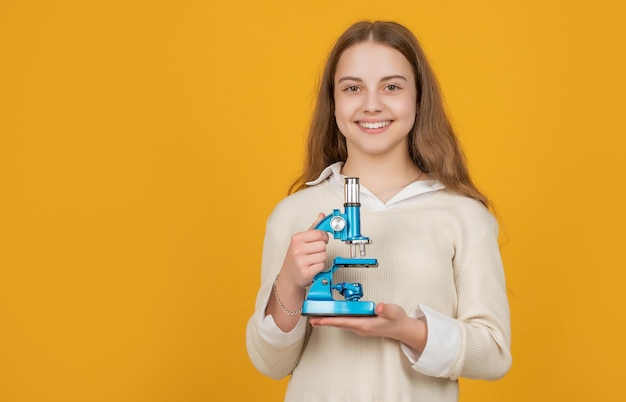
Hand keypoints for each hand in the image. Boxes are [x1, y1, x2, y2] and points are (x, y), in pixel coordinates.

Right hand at [278, 213, 328, 289]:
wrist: (288, 277)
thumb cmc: (295, 258)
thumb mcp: (301, 241)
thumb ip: (313, 228)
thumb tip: (322, 216)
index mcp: (296, 239)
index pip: (319, 233)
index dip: (324, 237)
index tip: (321, 240)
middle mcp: (297, 249)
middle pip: (323, 245)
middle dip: (321, 249)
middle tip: (312, 253)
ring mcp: (301, 261)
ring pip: (323, 255)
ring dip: (320, 259)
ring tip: (311, 260)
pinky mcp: (306, 272)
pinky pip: (322, 266)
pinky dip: (319, 267)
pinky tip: (311, 267)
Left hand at [308, 303, 427, 351]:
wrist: (402, 330)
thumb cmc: (397, 321)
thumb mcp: (394, 312)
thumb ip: (386, 309)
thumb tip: (378, 306)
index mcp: (365, 324)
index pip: (343, 322)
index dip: (329, 320)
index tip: (318, 319)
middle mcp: (360, 327)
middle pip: (338, 324)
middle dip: (324, 321)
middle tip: (310, 317)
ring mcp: (360, 327)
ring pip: (340, 323)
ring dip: (328, 320)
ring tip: (316, 317)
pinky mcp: (361, 325)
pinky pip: (345, 322)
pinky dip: (336, 319)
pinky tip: (332, 315)